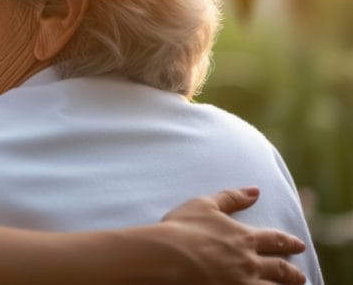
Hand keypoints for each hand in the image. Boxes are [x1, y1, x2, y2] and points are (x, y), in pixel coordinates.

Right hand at [159, 187, 306, 283]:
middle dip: (291, 272)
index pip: (275, 239)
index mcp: (244, 237)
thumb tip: (255, 191)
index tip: (299, 245)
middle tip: (300, 275)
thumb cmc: (182, 229)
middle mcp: (250, 262)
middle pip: (279, 268)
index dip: (288, 242)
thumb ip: (231, 197)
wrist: (167, 256)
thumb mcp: (204, 205)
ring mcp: (244, 282)